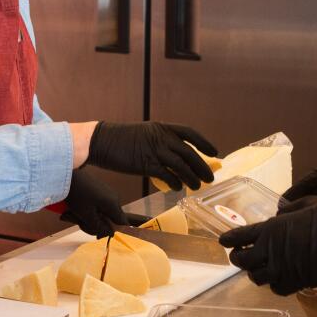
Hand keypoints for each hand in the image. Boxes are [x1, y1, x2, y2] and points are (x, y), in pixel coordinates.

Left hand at [61, 172, 127, 237]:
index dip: (112, 230)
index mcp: (113, 204)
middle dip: (97, 224)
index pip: (122, 222)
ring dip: (91, 217)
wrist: (68, 175)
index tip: (99, 233)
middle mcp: (114, 198)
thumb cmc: (77, 195)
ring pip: (104, 212)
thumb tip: (110, 234)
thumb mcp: (86, 215)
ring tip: (75, 215)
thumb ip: (99, 227)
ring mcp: (108, 193)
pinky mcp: (101, 190)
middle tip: (81, 223)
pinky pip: (99, 205)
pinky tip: (78, 208)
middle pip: (111, 218)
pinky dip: (90, 210)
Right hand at [86, 122, 217, 190]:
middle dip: (202, 166)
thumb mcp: (144, 133)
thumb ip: (160, 142)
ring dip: (192, 178)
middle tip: (210, 177)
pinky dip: (175, 183)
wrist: (101, 141)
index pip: (189, 133)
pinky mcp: (146, 164)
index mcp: (161, 128)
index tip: (214, 152)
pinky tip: (177, 188)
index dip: (204, 142)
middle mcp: (161, 138)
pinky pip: (167, 176)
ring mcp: (154, 151)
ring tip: (197, 186)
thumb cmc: (120, 139)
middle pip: (189, 153)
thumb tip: (174, 156)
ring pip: (181, 166)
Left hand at [219, 195, 316, 294]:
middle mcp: (271, 252)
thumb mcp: (308, 203)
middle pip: (242, 261)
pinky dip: (273, 283)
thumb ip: (288, 211)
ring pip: (256, 278)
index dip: (228, 239)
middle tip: (239, 254)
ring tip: (257, 267)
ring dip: (254, 272)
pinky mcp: (296, 284)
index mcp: (271, 229)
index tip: (223, 241)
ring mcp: (283, 270)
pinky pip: (276, 288)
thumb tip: (279, 217)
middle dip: (237, 257)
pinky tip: (277, 276)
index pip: (240, 237)